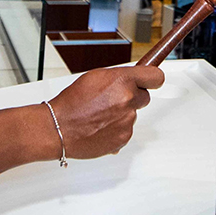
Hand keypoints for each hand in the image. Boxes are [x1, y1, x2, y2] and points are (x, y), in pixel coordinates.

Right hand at [47, 65, 163, 158]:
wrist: (59, 128)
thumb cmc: (72, 103)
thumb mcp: (96, 77)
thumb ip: (119, 77)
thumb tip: (133, 78)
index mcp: (122, 81)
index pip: (156, 76)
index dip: (152, 78)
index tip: (152, 80)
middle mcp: (128, 100)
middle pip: (144, 97)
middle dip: (133, 97)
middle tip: (114, 99)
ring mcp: (127, 121)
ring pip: (133, 114)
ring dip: (122, 114)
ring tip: (101, 114)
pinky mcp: (124, 138)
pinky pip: (126, 129)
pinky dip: (116, 128)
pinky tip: (101, 125)